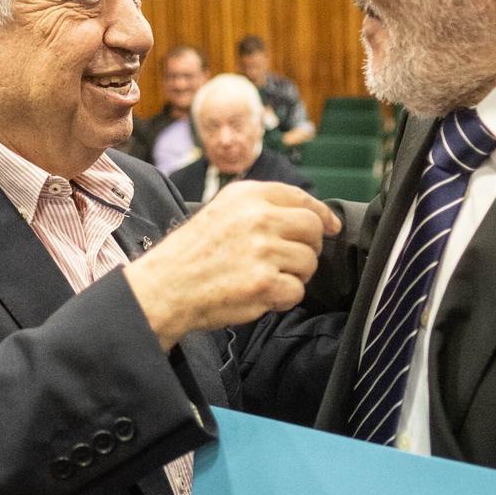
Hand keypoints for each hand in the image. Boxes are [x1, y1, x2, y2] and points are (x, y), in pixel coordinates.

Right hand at [125, 181, 341, 348]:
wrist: (165, 287)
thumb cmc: (192, 253)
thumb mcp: (222, 211)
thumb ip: (261, 207)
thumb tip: (313, 216)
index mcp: (247, 196)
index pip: (301, 198)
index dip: (321, 215)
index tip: (330, 226)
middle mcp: (258, 218)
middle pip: (313, 229)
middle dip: (309, 247)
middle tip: (290, 260)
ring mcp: (263, 251)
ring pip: (309, 263)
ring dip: (293, 275)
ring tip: (264, 278)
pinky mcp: (264, 283)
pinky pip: (296, 291)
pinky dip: (282, 298)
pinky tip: (259, 294)